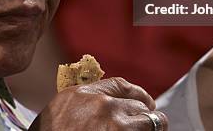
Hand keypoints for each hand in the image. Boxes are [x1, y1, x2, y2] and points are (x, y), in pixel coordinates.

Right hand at [29, 77, 167, 129]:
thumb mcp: (61, 112)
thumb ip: (84, 103)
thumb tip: (107, 104)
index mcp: (84, 94)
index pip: (121, 85)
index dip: (138, 94)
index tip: (146, 103)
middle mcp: (103, 105)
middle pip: (138, 104)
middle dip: (144, 116)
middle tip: (147, 125)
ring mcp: (115, 126)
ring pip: (150, 121)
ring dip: (151, 128)